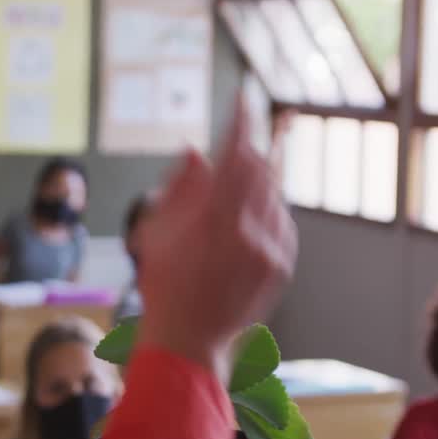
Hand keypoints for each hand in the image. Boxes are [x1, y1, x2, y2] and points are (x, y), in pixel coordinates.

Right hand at [136, 100, 297, 381]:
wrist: (189, 341)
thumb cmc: (163, 285)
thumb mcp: (155, 232)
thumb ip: (179, 187)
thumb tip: (195, 151)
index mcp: (214, 220)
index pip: (235, 155)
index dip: (240, 122)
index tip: (242, 97)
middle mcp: (249, 233)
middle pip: (260, 170)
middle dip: (247, 152)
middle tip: (234, 146)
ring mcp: (270, 252)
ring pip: (273, 196)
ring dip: (254, 186)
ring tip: (226, 206)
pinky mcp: (281, 267)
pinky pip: (281, 224)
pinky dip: (265, 214)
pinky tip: (241, 231)